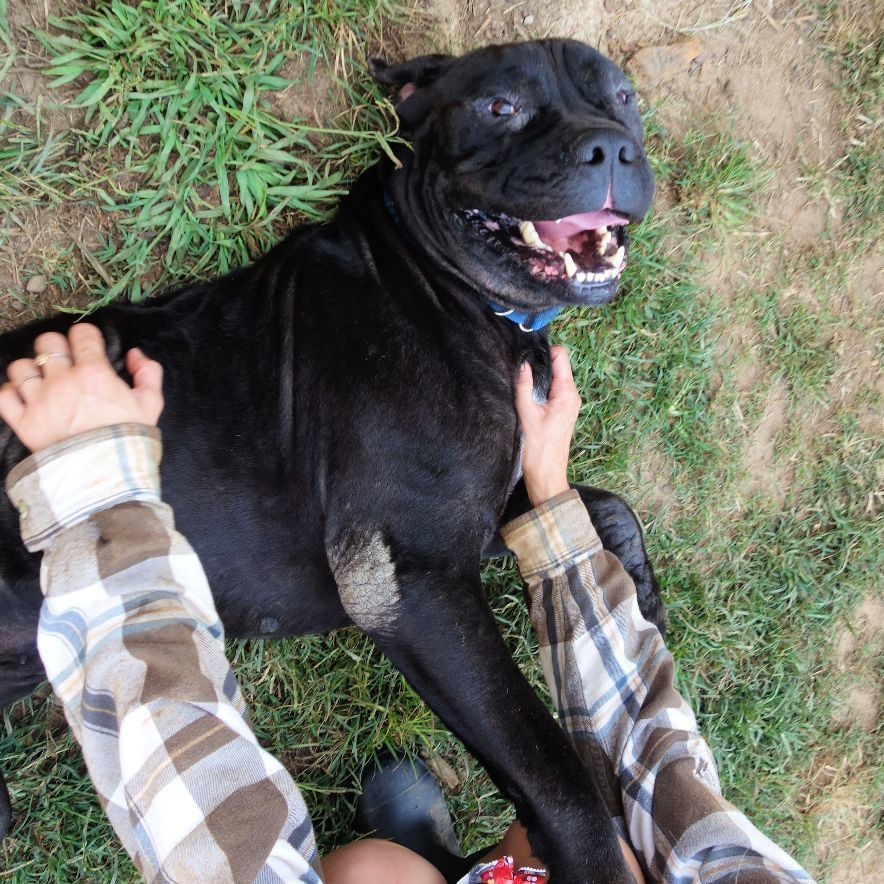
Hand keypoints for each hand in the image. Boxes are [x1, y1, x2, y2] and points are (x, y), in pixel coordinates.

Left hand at [0, 324, 163, 453]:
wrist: (107, 474)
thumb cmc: (129, 439)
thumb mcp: (151, 405)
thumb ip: (148, 373)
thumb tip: (134, 354)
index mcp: (94, 372)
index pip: (81, 333)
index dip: (85, 336)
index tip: (88, 346)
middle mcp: (62, 380)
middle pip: (47, 343)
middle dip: (57, 348)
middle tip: (64, 362)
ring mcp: (39, 400)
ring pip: (21, 367)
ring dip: (32, 370)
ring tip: (42, 381)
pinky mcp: (23, 422)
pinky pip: (3, 395)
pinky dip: (11, 392)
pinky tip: (24, 396)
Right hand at [515, 345, 581, 506]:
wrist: (546, 475)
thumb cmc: (538, 449)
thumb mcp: (526, 414)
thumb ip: (524, 386)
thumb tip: (523, 364)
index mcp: (567, 393)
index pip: (561, 356)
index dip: (545, 351)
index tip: (528, 355)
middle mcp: (572, 396)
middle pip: (559, 366)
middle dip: (541, 363)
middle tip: (521, 368)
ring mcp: (569, 404)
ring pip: (556, 378)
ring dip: (541, 376)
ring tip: (522, 381)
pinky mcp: (563, 412)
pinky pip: (554, 390)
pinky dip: (542, 387)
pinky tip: (528, 394)